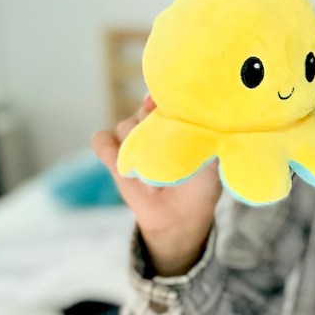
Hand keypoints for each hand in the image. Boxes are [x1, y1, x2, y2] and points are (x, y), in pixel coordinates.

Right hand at [91, 95, 222, 275]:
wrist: (180, 218)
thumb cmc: (201, 186)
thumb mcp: (213, 161)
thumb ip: (209, 138)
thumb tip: (213, 119)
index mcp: (177, 121)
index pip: (166, 98)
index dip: (164, 97)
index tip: (164, 102)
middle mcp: (152, 126)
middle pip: (144, 109)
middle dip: (151, 121)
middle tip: (164, 145)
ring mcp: (131, 141)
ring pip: (125, 125)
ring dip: (136, 144)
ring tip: (152, 172)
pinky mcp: (113, 158)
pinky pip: (101, 141)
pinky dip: (107, 148)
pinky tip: (123, 165)